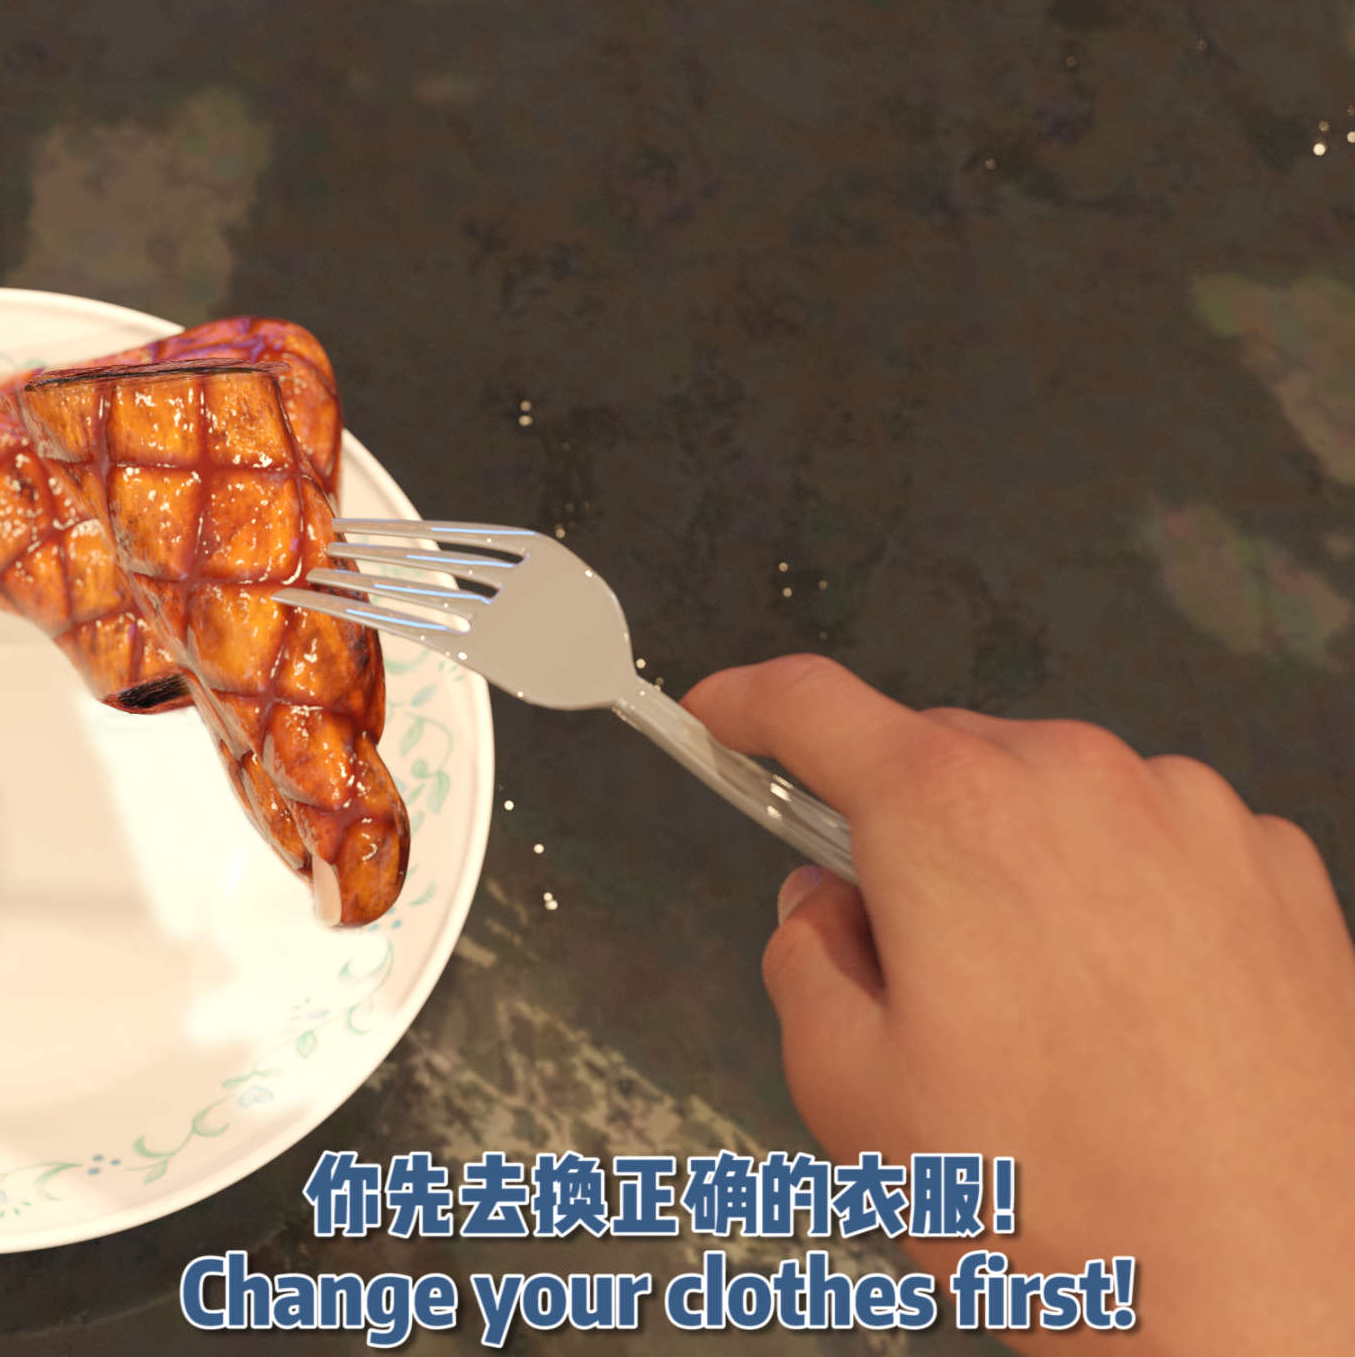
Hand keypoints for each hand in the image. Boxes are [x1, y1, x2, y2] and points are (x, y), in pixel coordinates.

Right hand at [685, 655, 1354, 1354]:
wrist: (1267, 1288)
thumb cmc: (1067, 1197)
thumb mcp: (850, 1087)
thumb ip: (805, 962)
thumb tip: (823, 912)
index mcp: (950, 816)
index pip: (812, 706)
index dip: (746, 706)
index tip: (721, 717)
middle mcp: (1078, 783)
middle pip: (944, 759)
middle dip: (902, 835)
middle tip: (902, 965)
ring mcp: (1192, 819)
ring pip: (1057, 801)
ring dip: (1020, 867)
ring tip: (1040, 1019)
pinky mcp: (1275, 871)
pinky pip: (1160, 845)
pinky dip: (1123, 897)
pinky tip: (1127, 1014)